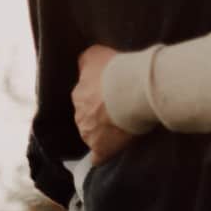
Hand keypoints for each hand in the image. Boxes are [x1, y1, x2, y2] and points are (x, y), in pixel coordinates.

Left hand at [73, 45, 135, 163]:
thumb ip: (86, 60)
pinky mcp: (101, 148)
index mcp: (79, 93)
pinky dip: (103, 155)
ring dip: (103, 132)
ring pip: (92, 134)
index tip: (113, 93)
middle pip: (88, 116)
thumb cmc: (117, 70)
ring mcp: (88, 133)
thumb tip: (82, 63)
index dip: (99, 95)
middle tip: (119, 108)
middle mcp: (79, 114)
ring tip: (122, 126)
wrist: (131, 90)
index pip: (85, 96)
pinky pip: (98, 156)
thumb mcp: (96, 54)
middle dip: (99, 114)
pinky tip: (110, 153)